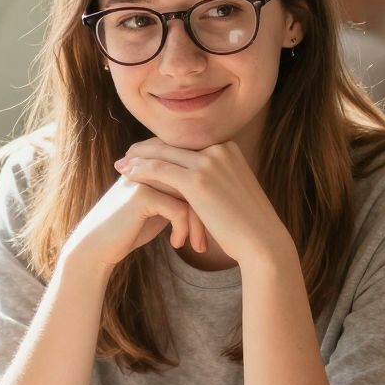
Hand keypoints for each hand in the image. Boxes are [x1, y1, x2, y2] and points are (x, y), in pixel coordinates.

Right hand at [61, 174, 207, 276]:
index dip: (207, 198)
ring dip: (198, 225)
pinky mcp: (142, 195)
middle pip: (196, 182)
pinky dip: (183, 229)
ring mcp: (145, 177)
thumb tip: (212, 196)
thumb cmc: (131, 229)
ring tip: (198, 246)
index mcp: (156, 162)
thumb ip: (179, 195)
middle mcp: (151, 164)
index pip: (195, 172)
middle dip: (207, 213)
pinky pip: (179, 209)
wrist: (97, 246)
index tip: (214, 224)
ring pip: (191, 195)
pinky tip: (177, 244)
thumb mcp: (159, 208)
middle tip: (209, 239)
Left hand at [113, 139, 292, 269]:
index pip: (186, 143)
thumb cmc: (249, 225)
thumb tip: (202, 181)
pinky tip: (127, 175)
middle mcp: (219, 148)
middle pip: (173, 144)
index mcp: (228, 148)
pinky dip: (141, 170)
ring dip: (138, 158)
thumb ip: (218, 178)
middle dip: (146, 149)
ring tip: (121, 165)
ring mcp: (209, 162)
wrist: (263, 241)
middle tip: (126, 155)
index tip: (144, 153)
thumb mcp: (234, 191)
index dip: (163, 147)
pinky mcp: (198, 180)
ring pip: (163, 154)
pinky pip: (160, 169)